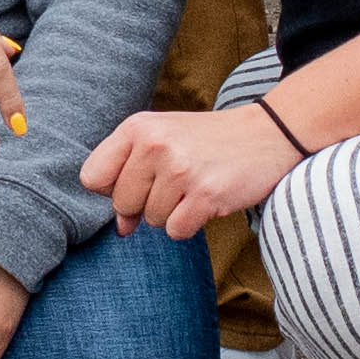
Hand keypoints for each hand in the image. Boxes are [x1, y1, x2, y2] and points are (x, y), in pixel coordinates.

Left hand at [79, 99, 302, 240]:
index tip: (138, 180)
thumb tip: (120, 228)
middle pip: (121, 204)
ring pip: (150, 220)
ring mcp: (181, 170)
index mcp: (138, 127)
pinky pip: (175, 231)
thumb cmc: (206, 141)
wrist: (267, 134)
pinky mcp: (205, 195)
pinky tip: (206, 200)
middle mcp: (155, 145)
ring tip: (195, 185)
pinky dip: (189, 224)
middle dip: (145, 204)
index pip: (92, 177)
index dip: (112, 187)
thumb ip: (130, 175)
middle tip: (176, 181)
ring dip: (172, 212)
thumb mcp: (162, 139)